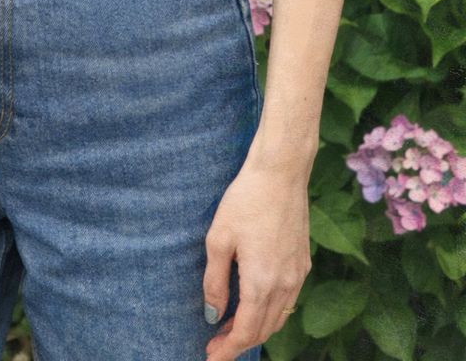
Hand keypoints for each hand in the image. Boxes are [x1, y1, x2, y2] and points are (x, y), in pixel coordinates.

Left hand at [202, 159, 311, 358]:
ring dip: (256, 328)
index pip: (245, 331)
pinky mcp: (304, 262)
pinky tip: (256, 303)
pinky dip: (271, 312)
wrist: (281, 173)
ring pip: (278, 317)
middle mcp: (285, 284)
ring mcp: (298, 274)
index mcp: (261, 282)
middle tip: (216, 345)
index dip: (227, 349)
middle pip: (263, 329)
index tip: (211, 357)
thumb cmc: (245, 200)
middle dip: (238, 342)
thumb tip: (212, 314)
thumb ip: (215, 280)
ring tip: (231, 328)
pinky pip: (288, 300)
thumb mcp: (218, 238)